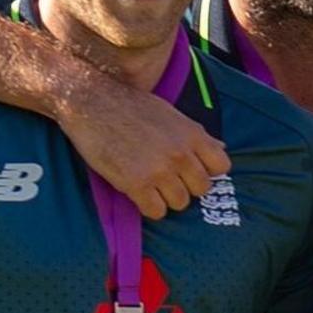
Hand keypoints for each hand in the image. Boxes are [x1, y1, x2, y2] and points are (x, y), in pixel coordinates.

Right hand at [55, 75, 226, 219]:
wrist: (91, 100)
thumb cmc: (130, 106)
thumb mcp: (171, 114)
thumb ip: (196, 135)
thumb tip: (221, 148)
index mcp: (192, 135)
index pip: (221, 167)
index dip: (206, 170)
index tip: (191, 169)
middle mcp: (181, 154)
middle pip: (201, 189)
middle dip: (185, 185)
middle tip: (166, 178)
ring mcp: (160, 170)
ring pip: (180, 203)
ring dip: (166, 198)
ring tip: (150, 184)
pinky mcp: (136, 183)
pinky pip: (156, 211)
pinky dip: (148, 207)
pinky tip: (138, 193)